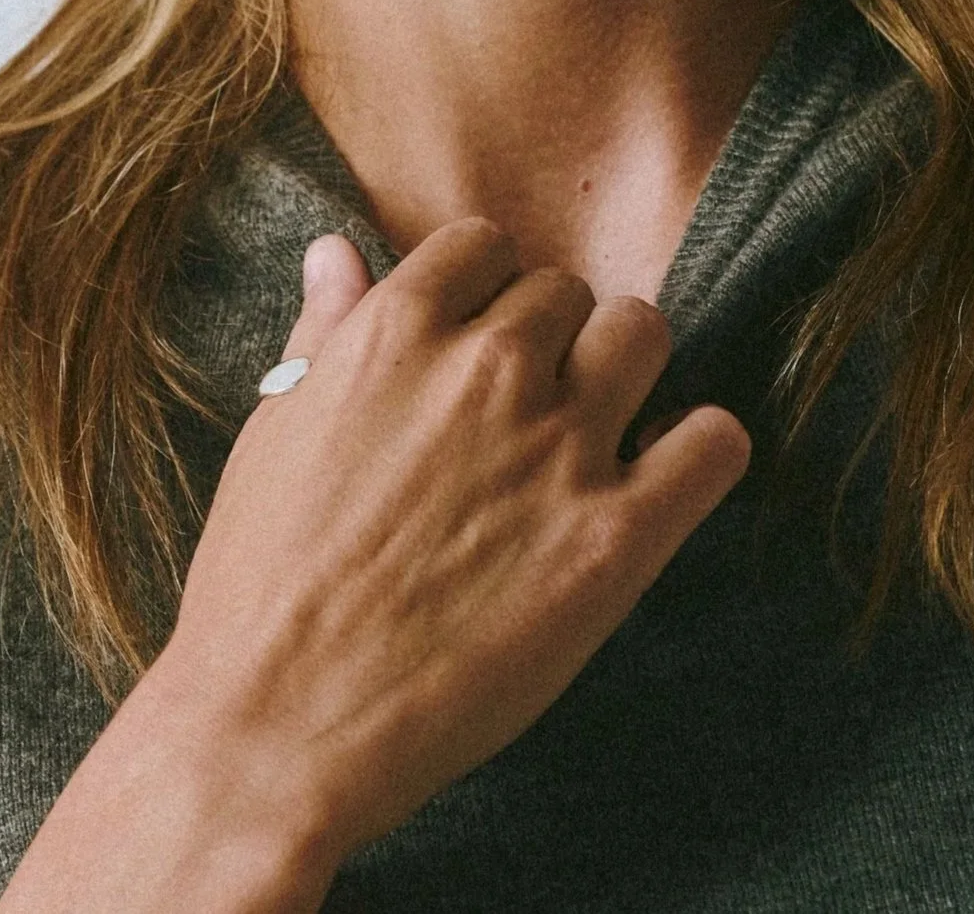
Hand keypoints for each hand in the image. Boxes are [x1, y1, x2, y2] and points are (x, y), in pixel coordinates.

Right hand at [145, 217, 750, 874]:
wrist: (274, 729)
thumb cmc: (259, 583)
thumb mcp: (276, 430)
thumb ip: (323, 331)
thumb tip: (338, 249)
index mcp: (398, 328)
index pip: (485, 244)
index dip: (483, 294)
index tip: (475, 347)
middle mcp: (488, 366)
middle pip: (566, 293)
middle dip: (549, 343)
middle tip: (522, 416)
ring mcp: (558, 447)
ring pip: (643, 335)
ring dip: (622, 376)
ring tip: (590, 441)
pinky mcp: (614, 537)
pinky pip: (714, 442)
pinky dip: (700, 451)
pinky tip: (661, 484)